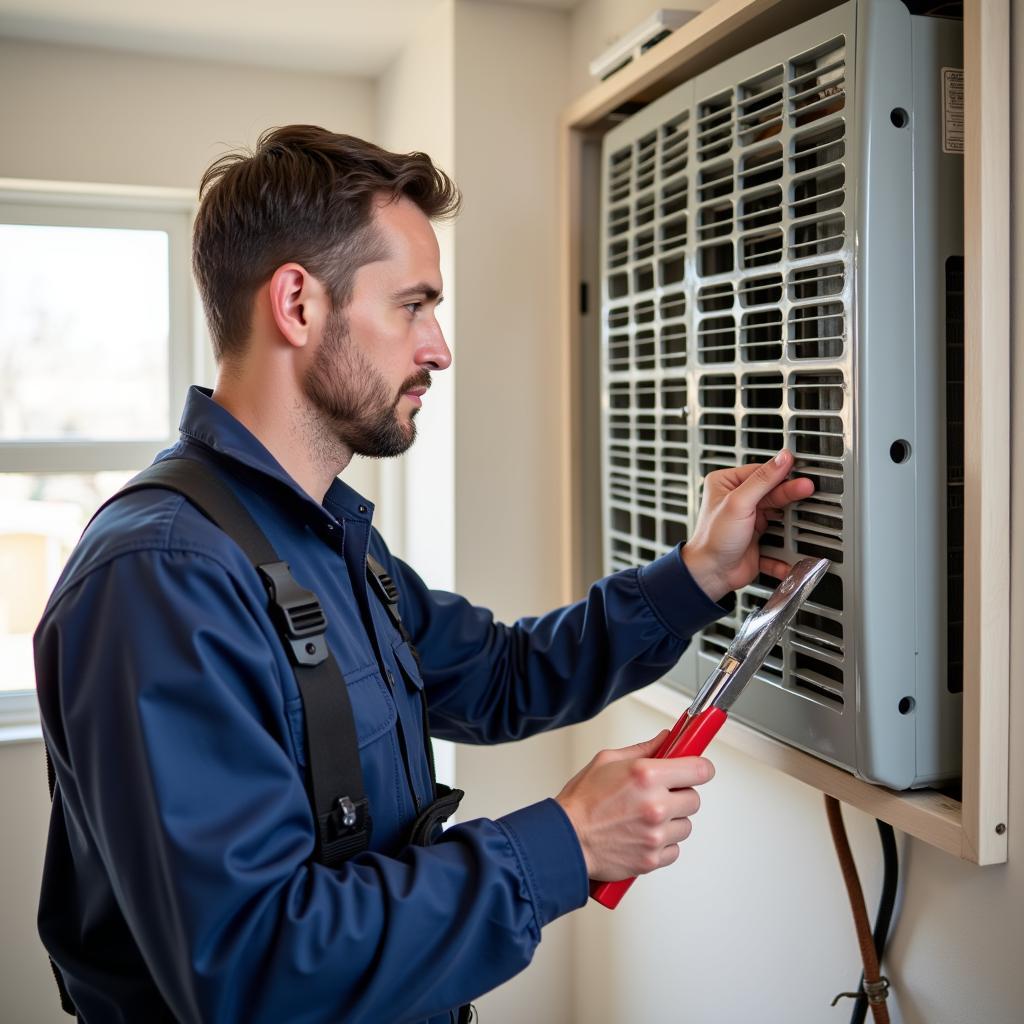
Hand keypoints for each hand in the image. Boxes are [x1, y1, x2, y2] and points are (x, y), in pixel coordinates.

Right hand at [555, 731, 713, 881]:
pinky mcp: (653, 858)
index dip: (700, 768)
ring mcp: (656, 834)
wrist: (565, 839)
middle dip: (680, 795)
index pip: (699, 770)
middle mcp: (656, 805)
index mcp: (647, 775)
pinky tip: (643, 835)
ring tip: (645, 817)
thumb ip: (644, 749)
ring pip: (685, 826)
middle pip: (695, 799)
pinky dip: (663, 844)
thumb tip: (666, 740)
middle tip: (659, 795)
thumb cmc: (582, 802)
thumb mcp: (608, 761)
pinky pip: (675, 850)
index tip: (697, 769)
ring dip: (672, 821)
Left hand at [681, 449, 814, 601]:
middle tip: (807, 489)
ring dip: (792, 521)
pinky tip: (792, 549)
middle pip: (773, 493)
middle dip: (790, 494)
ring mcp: (749, 521)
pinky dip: (785, 549)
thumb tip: (782, 459)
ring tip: (806, 516)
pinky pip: (778, 541)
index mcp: (727, 484)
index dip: (781, 473)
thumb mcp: (738, 503)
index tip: (800, 473)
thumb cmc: (713, 539)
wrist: (710, 575)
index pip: (760, 472)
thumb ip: (762, 480)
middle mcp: (738, 501)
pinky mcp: (758, 540)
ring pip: (779, 516)